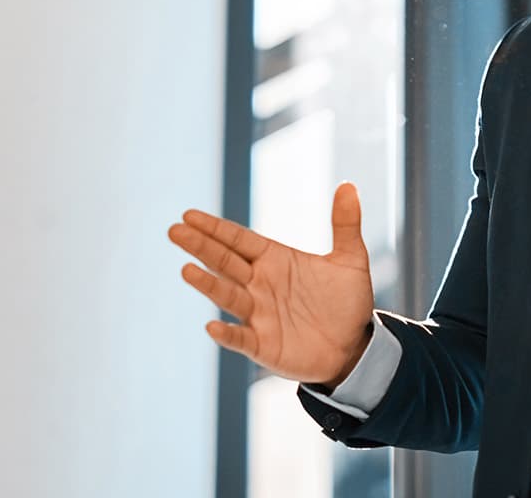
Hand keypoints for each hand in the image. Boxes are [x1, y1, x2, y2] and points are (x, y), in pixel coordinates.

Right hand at [167, 182, 376, 385]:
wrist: (355, 346)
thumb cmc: (346, 301)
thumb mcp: (351, 259)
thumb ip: (345, 224)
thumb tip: (348, 185)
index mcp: (275, 260)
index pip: (239, 240)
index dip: (215, 228)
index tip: (189, 215)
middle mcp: (260, 285)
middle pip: (225, 262)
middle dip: (201, 246)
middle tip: (174, 230)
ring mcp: (259, 316)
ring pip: (228, 296)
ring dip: (208, 284)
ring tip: (187, 269)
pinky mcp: (264, 345)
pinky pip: (241, 339)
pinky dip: (227, 334)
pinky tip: (212, 326)